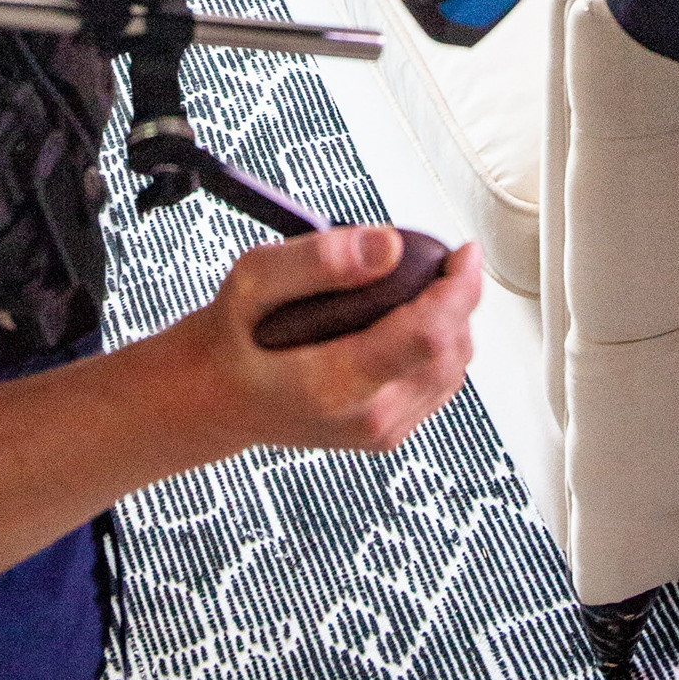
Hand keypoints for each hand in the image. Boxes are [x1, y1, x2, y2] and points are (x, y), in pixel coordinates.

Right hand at [166, 227, 481, 459]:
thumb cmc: (233, 338)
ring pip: (453, 370)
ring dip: (452, 322)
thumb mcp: (253, 280)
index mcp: (334, 384)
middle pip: (451, 353)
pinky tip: (411, 319)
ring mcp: (381, 432)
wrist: (215, 396)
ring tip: (422, 286)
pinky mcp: (387, 433)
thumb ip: (318, 259)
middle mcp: (366, 419)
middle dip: (458, 299)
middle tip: (437, 259)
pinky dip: (439, 346)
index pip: (428, 337)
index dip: (458, 289)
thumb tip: (387, 246)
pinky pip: (438, 385)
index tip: (463, 252)